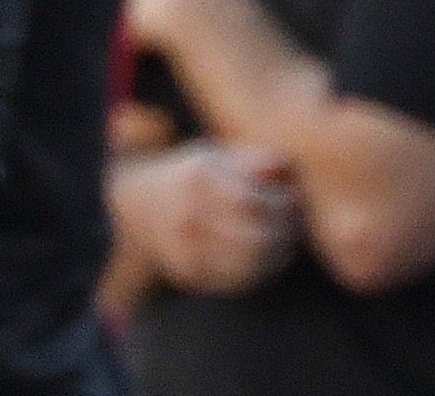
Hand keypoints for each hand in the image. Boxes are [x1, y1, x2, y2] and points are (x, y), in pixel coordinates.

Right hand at [112, 139, 304, 294]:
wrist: (140, 207)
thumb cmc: (192, 175)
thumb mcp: (216, 155)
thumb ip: (251, 159)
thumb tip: (281, 164)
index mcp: (198, 182)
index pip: (251, 202)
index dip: (280, 203)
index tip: (292, 197)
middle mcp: (189, 219)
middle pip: (253, 238)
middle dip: (284, 230)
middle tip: (294, 220)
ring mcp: (187, 251)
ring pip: (250, 264)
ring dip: (278, 252)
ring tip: (285, 237)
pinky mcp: (192, 275)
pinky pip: (238, 280)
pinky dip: (262, 270)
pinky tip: (269, 254)